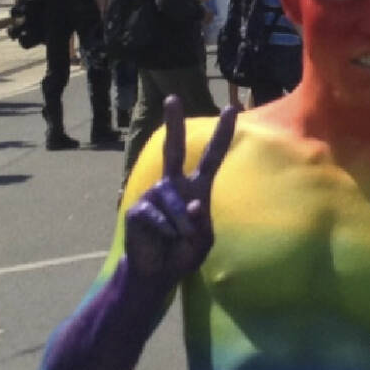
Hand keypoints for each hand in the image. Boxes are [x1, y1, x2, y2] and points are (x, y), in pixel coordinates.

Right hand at [124, 98, 236, 287]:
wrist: (159, 271)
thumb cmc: (184, 253)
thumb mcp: (203, 240)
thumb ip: (202, 223)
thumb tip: (193, 205)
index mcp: (196, 188)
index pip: (212, 157)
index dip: (221, 135)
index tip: (231, 109)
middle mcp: (174, 185)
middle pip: (173, 149)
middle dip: (173, 124)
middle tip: (171, 98)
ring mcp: (154, 195)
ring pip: (174, 201)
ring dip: (181, 225)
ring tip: (178, 239)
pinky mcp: (138, 209)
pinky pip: (157, 216)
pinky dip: (166, 231)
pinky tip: (162, 239)